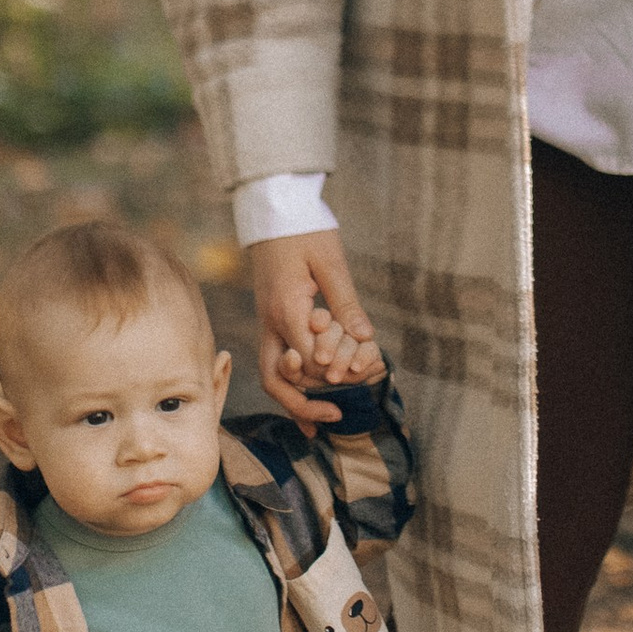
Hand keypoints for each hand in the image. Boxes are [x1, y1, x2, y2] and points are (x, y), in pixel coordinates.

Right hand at [249, 228, 384, 426]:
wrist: (273, 209)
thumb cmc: (304, 230)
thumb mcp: (331, 262)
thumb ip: (346, 302)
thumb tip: (366, 338)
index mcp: (287, 308)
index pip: (307, 358)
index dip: (332, 372)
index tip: (357, 376)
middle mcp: (270, 322)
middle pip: (278, 379)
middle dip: (304, 403)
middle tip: (336, 416)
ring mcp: (266, 323)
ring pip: (272, 376)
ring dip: (295, 401)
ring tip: (322, 422)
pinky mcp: (270, 321)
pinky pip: (275, 362)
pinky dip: (290, 385)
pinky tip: (310, 402)